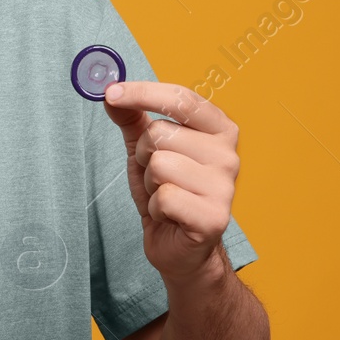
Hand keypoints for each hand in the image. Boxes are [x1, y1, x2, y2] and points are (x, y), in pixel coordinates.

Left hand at [101, 81, 239, 283]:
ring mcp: (225, 187)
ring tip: (164, 196)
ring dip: (149, 184)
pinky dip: (155, 208)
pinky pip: (163, 197)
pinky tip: (169, 215)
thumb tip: (111, 93)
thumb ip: (132, 119)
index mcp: (219, 130)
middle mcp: (228, 155)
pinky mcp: (214, 217)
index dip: (142, 92)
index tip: (111, 93)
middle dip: (144, 156)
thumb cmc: (167, 193)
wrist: (181, 247)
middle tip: (156, 177)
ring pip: (159, 165)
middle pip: (160, 133)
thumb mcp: (145, 150)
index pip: (181, 98)